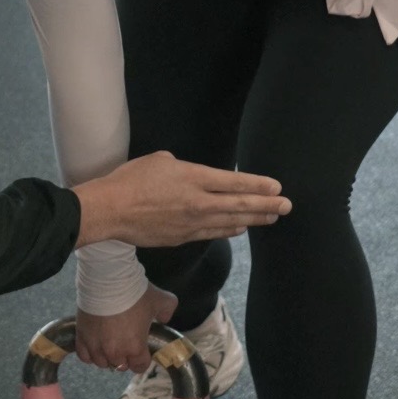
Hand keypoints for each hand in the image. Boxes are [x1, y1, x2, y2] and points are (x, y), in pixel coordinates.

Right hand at [74, 151, 290, 250]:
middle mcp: (199, 202)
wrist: (111, 211)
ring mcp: (192, 223)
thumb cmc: (131, 179)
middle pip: (240, 205)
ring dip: (254, 220)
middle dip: (267, 206)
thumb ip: (184, 169)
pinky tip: (241, 228)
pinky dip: (230, 230)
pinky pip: (213, 233)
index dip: (259, 186)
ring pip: (230, 222)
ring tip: (271, 218)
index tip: (277, 187)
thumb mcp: (161, 161)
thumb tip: (192, 177)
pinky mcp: (183, 237)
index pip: (235, 182)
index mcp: (194, 178)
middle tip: (287, 206)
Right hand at [76, 285, 177, 370]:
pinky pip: (85, 356)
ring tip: (109, 344)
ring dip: (107, 356)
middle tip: (125, 342)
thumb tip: (164, 319)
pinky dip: (90, 353)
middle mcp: (115, 352)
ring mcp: (96, 346)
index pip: (139, 366)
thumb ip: (167, 311)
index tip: (142, 351)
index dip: (142, 360)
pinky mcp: (82, 338)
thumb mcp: (161, 300)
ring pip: (102, 363)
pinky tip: (95, 345)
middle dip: (124, 357)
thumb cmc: (135, 293)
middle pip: (120, 365)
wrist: (108, 280)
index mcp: (135, 348)